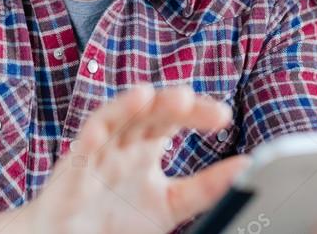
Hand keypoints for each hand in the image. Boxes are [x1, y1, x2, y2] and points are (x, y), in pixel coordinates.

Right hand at [19, 85, 247, 233]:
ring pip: (109, 120)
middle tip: (189, 100)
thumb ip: (207, 187)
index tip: (222, 116)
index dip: (196, 111)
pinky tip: (100, 134)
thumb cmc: (118, 222)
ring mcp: (95, 156)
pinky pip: (78, 154)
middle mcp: (122, 144)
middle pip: (144, 111)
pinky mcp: (70, 176)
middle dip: (165, 102)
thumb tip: (246, 165)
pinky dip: (88, 141)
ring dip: (125, 106)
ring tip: (145, 95)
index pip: (173, 116)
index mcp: (145, 146)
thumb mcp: (172, 204)